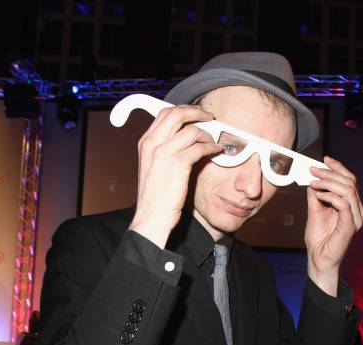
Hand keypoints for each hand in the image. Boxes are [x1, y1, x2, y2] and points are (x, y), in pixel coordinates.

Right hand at [130, 105, 222, 247]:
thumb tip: (182, 140)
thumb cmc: (154, 197)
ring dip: (207, 134)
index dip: (183, 110)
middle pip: (177, 114)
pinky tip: (216, 151)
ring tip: (214, 141)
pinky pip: (200, 147)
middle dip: (197, 112)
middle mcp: (152, 143)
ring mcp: (164, 152)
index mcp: (145, 143)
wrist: (151, 217)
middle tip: (209, 117)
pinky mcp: (178, 164)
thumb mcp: (152, 168)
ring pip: (191, 130)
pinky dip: (211, 147)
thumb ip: (162, 151)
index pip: (164, 114)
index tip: (195, 114)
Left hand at [305, 155, 362, 295]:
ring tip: (314, 183)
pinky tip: (319, 195)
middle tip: (313, 171)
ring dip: (329, 183)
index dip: (338, 168)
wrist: (318, 258)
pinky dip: (330, 196)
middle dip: (330, 173)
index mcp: (351, 205)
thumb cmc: (318, 239)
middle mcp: (356, 210)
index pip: (349, 180)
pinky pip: (344, 204)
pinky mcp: (350, 226)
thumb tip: (312, 179)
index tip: (324, 159)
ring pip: (348, 190)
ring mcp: (355, 218)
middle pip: (349, 182)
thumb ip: (315, 195)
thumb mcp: (314, 211)